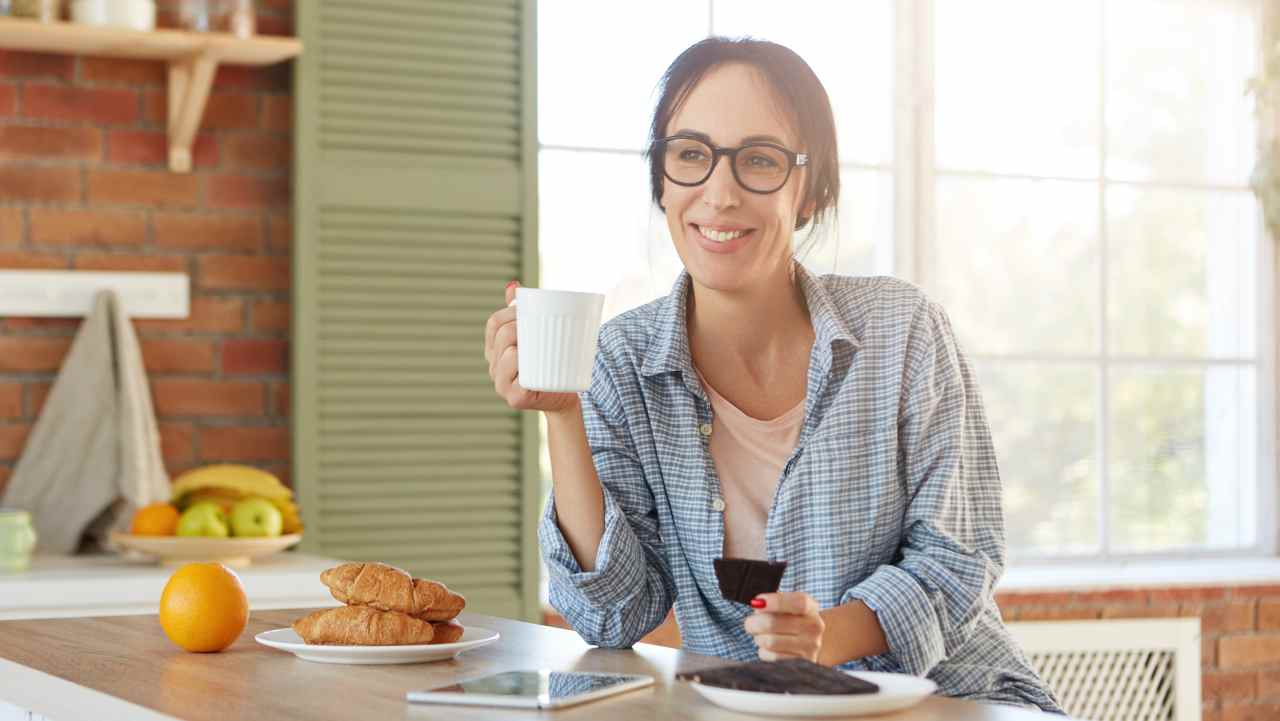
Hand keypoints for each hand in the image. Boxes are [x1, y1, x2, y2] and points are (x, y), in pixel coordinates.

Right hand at [483, 281, 580, 413]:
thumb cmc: (550, 362)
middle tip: (539, 322)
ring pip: (506, 357)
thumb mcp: (538, 335)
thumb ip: (524, 311)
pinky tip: (525, 363)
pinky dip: (519, 370)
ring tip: (538, 340)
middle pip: (501, 337)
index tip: (528, 309)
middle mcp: (494, 366)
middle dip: (518, 325)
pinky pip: (513, 383)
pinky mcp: (515, 399)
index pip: (494, 324)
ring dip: (520, 345)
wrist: (564, 395)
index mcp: (496, 349)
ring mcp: (502, 384)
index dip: (509, 312)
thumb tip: (514, 285)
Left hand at [743, 592, 824, 662]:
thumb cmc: (794, 620)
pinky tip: (769, 648)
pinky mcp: (800, 663)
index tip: (757, 602)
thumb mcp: (791, 606)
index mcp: (811, 608)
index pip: (798, 602)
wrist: (814, 642)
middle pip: (773, 623)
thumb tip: (758, 604)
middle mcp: (813, 627)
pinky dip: (764, 651)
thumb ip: (775, 602)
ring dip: (758, 638)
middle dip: (754, 622)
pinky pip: (771, 657)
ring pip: (769, 642)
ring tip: (762, 635)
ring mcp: (809, 647)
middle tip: (751, 623)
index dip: (775, 601)